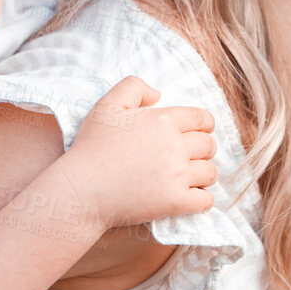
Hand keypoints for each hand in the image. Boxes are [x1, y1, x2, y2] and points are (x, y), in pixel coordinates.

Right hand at [64, 76, 216, 228]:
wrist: (80, 190)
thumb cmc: (91, 147)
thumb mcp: (106, 106)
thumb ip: (133, 88)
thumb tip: (159, 94)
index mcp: (163, 121)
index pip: (203, 119)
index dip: (204, 125)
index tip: (197, 133)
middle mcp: (175, 146)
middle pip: (209, 145)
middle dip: (204, 149)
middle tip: (191, 156)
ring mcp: (177, 175)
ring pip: (210, 172)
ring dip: (204, 174)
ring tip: (191, 177)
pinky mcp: (175, 201)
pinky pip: (206, 200)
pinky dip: (203, 199)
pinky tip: (191, 197)